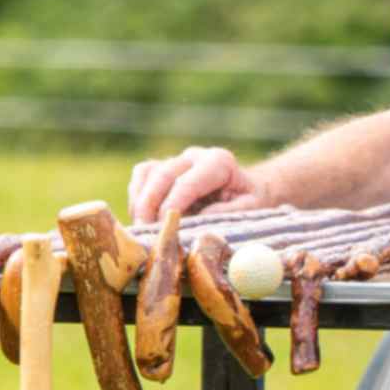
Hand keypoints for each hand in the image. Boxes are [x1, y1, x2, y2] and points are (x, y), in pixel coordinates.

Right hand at [129, 145, 266, 225]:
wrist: (249, 186)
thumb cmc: (251, 200)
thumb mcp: (252, 208)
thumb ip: (228, 213)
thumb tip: (199, 221)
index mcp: (219, 162)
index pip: (187, 182)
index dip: (172, 205)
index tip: (163, 228)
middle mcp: (195, 156)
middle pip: (162, 175)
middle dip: (149, 206)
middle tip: (146, 234)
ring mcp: (177, 160)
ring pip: (147, 174)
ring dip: (139, 202)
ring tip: (142, 229)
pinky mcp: (164, 167)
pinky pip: (142, 175)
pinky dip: (136, 196)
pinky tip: (141, 218)